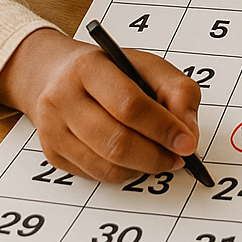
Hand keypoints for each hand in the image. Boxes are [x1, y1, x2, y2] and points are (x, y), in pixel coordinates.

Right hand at [0, 28, 200, 182]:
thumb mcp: (148, 65)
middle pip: (116, 141)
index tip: (188, 143)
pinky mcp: (53, 154)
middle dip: (156, 155)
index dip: (163, 127)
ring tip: (162, 157)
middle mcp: (63, 99)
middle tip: (179, 157)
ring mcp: (53, 130)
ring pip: (107, 165)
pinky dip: (124, 172)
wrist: (56, 73)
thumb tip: (188, 134)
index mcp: (89, 68)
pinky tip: (136, 159)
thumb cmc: (109, 69)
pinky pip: (97, 175)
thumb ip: (178, 91)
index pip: (130, 105)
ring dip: (143, 167)